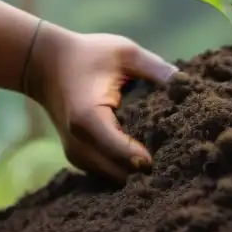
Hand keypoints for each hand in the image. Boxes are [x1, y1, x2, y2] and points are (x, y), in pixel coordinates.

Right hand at [29, 26, 176, 182]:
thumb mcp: (124, 52)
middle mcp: (80, 145)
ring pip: (116, 179)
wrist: (44, 63)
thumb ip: (156, 68)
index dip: (152, 158)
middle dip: (149, 167)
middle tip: (176, 152)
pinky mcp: (78, 159)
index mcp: (89, 120)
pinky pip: (108, 172)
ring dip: (137, 170)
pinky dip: (126, 166)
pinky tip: (143, 148)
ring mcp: (76, 155)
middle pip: (123, 174)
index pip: (125, 154)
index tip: (176, 151)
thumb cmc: (87, 55)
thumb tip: (187, 83)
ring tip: (162, 150)